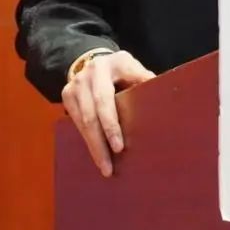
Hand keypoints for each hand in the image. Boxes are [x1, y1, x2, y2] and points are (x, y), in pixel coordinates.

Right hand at [61, 49, 154, 176]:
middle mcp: (86, 77)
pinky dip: (87, 140)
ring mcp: (73, 87)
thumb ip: (144, 80)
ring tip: (104, 168)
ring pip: (81, 123)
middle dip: (100, 143)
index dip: (111, 125)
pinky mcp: (67, 97)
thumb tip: (162, 97)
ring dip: (93, 147)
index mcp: (106, 67)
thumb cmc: (122, 69)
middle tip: (109, 167)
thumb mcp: (134, 68)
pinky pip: (76, 124)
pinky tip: (97, 155)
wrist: (95, 60)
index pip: (105, 100)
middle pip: (90, 116)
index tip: (119, 147)